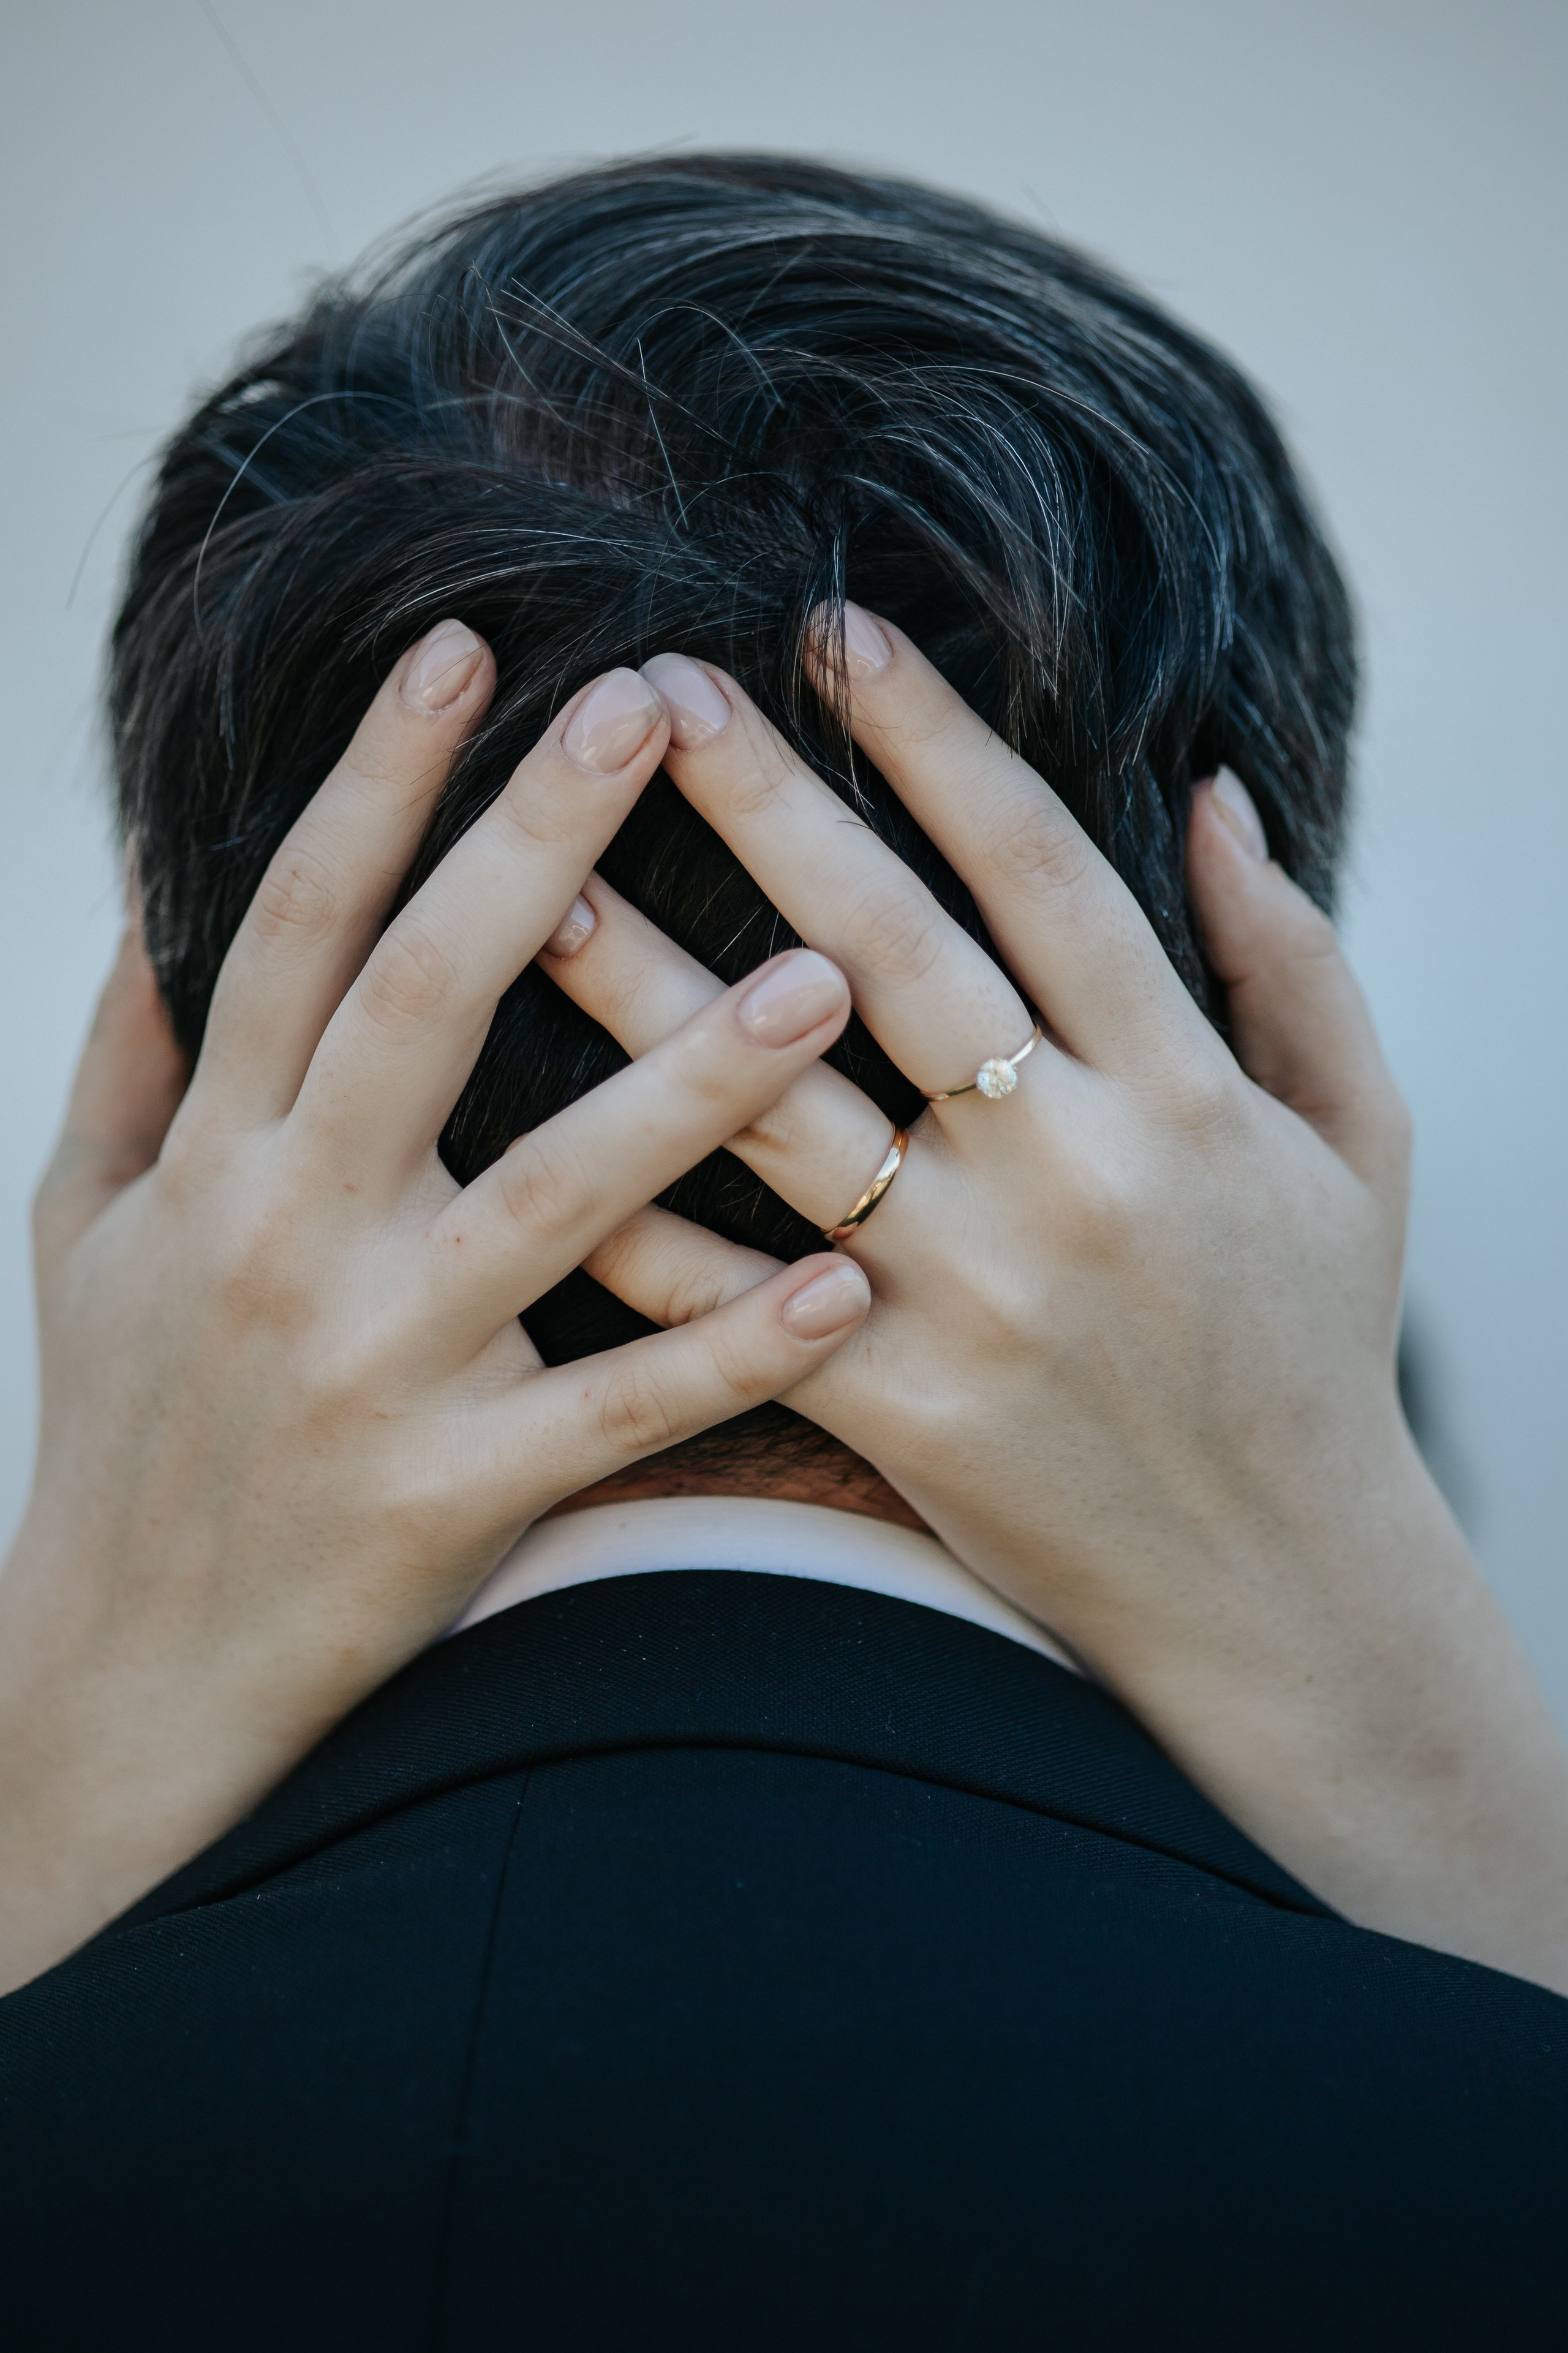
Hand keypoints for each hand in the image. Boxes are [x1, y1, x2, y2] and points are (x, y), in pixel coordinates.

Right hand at [0, 624, 870, 1993]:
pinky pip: (615, 1411)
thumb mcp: (86, 1225)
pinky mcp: (454, 1497)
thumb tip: (166, 889)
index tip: (467, 651)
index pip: (298, 932)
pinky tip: (842, 1279)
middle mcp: (289, 1240)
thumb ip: (134, 1056)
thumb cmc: (122, 1429)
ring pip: (553, 1203)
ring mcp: (376, 1370)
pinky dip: (729, 1349)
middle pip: (422, 1009)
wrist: (123, 1682)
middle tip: (654, 708)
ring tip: (822, 977)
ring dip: (688, 1085)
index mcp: (216, 1158)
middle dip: (534, 849)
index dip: (374, 782)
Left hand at [542, 613, 1567, 1992]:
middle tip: (652, 689)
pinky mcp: (897, 1408)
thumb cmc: (1313, 1342)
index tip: (835, 630)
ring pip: (780, 1113)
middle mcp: (1072, 1176)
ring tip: (536, 883)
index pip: (1041, 872)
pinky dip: (633, 1222)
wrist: (1280, 1585)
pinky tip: (527, 1131)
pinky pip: (733, 1299)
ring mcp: (976, 1297)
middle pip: (892, 956)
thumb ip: (1293, 961)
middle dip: (765, 808)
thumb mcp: (1360, 1141)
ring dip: (650, 992)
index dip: (933, 739)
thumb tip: (1215, 791)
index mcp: (1184, 1093)